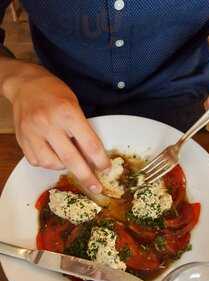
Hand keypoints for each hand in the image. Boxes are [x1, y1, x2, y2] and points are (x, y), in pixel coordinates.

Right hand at [3, 63, 109, 192]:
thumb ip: (82, 129)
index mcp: (67, 113)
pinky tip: (52, 154)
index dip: (100, 160)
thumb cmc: (53, 92)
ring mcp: (33, 133)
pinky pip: (38, 162)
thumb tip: (92, 156)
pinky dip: (48, 163)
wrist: (25, 85)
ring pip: (52, 164)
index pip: (89, 144)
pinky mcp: (22, 140)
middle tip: (96, 188)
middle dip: (86, 177)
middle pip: (71, 159)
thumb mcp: (74, 104)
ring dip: (64, 166)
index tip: (106, 169)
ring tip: (67, 158)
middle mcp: (49, 124)